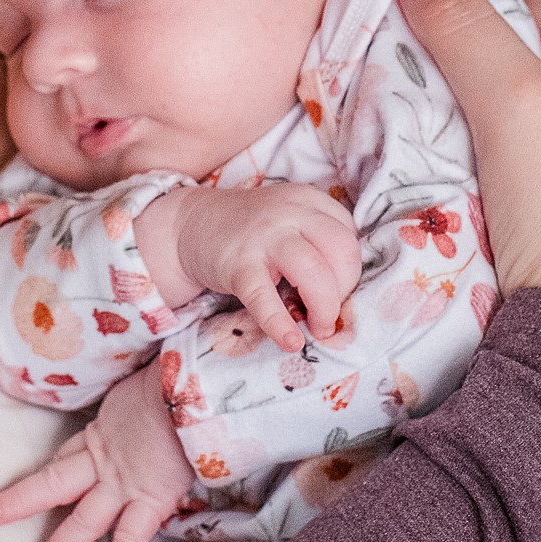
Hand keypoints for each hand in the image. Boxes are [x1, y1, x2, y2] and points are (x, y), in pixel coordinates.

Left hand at [0, 359, 193, 541]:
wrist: (190, 385)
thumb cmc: (173, 376)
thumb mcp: (143, 380)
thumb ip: (139, 394)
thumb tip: (147, 384)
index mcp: (104, 429)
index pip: (70, 453)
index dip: (53, 466)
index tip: (36, 478)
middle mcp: (107, 459)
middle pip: (54, 482)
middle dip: (21, 502)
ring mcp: (124, 483)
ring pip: (83, 521)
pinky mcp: (149, 499)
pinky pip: (130, 539)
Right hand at [137, 182, 361, 350]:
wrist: (191, 224)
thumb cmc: (251, 230)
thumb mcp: (290, 220)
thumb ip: (317, 244)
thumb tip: (344, 300)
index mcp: (308, 200)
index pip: (349, 236)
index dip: (349, 271)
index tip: (336, 290)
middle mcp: (291, 212)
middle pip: (342, 250)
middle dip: (344, 289)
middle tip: (328, 312)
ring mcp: (264, 236)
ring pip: (314, 271)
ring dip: (325, 307)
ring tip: (317, 328)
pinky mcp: (238, 264)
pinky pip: (266, 298)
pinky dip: (281, 324)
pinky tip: (291, 342)